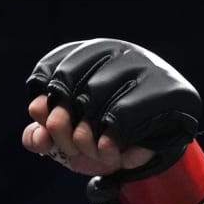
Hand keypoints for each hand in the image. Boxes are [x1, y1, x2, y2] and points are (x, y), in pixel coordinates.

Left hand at [24, 40, 202, 197]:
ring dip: (86, 142)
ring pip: (92, 101)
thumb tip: (37, 136)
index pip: (50, 70)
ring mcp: (143, 66)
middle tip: (72, 150)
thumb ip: (43, 135)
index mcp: (90, 53)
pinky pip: (121, 118)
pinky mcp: (166, 90)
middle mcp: (116, 50)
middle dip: (61, 130)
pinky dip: (108, 145)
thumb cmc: (107, 134)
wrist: (157, 146)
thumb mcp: (69, 136)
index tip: (47, 125)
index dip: (43, 105)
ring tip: (96, 153)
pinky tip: (111, 152)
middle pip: (66, 86)